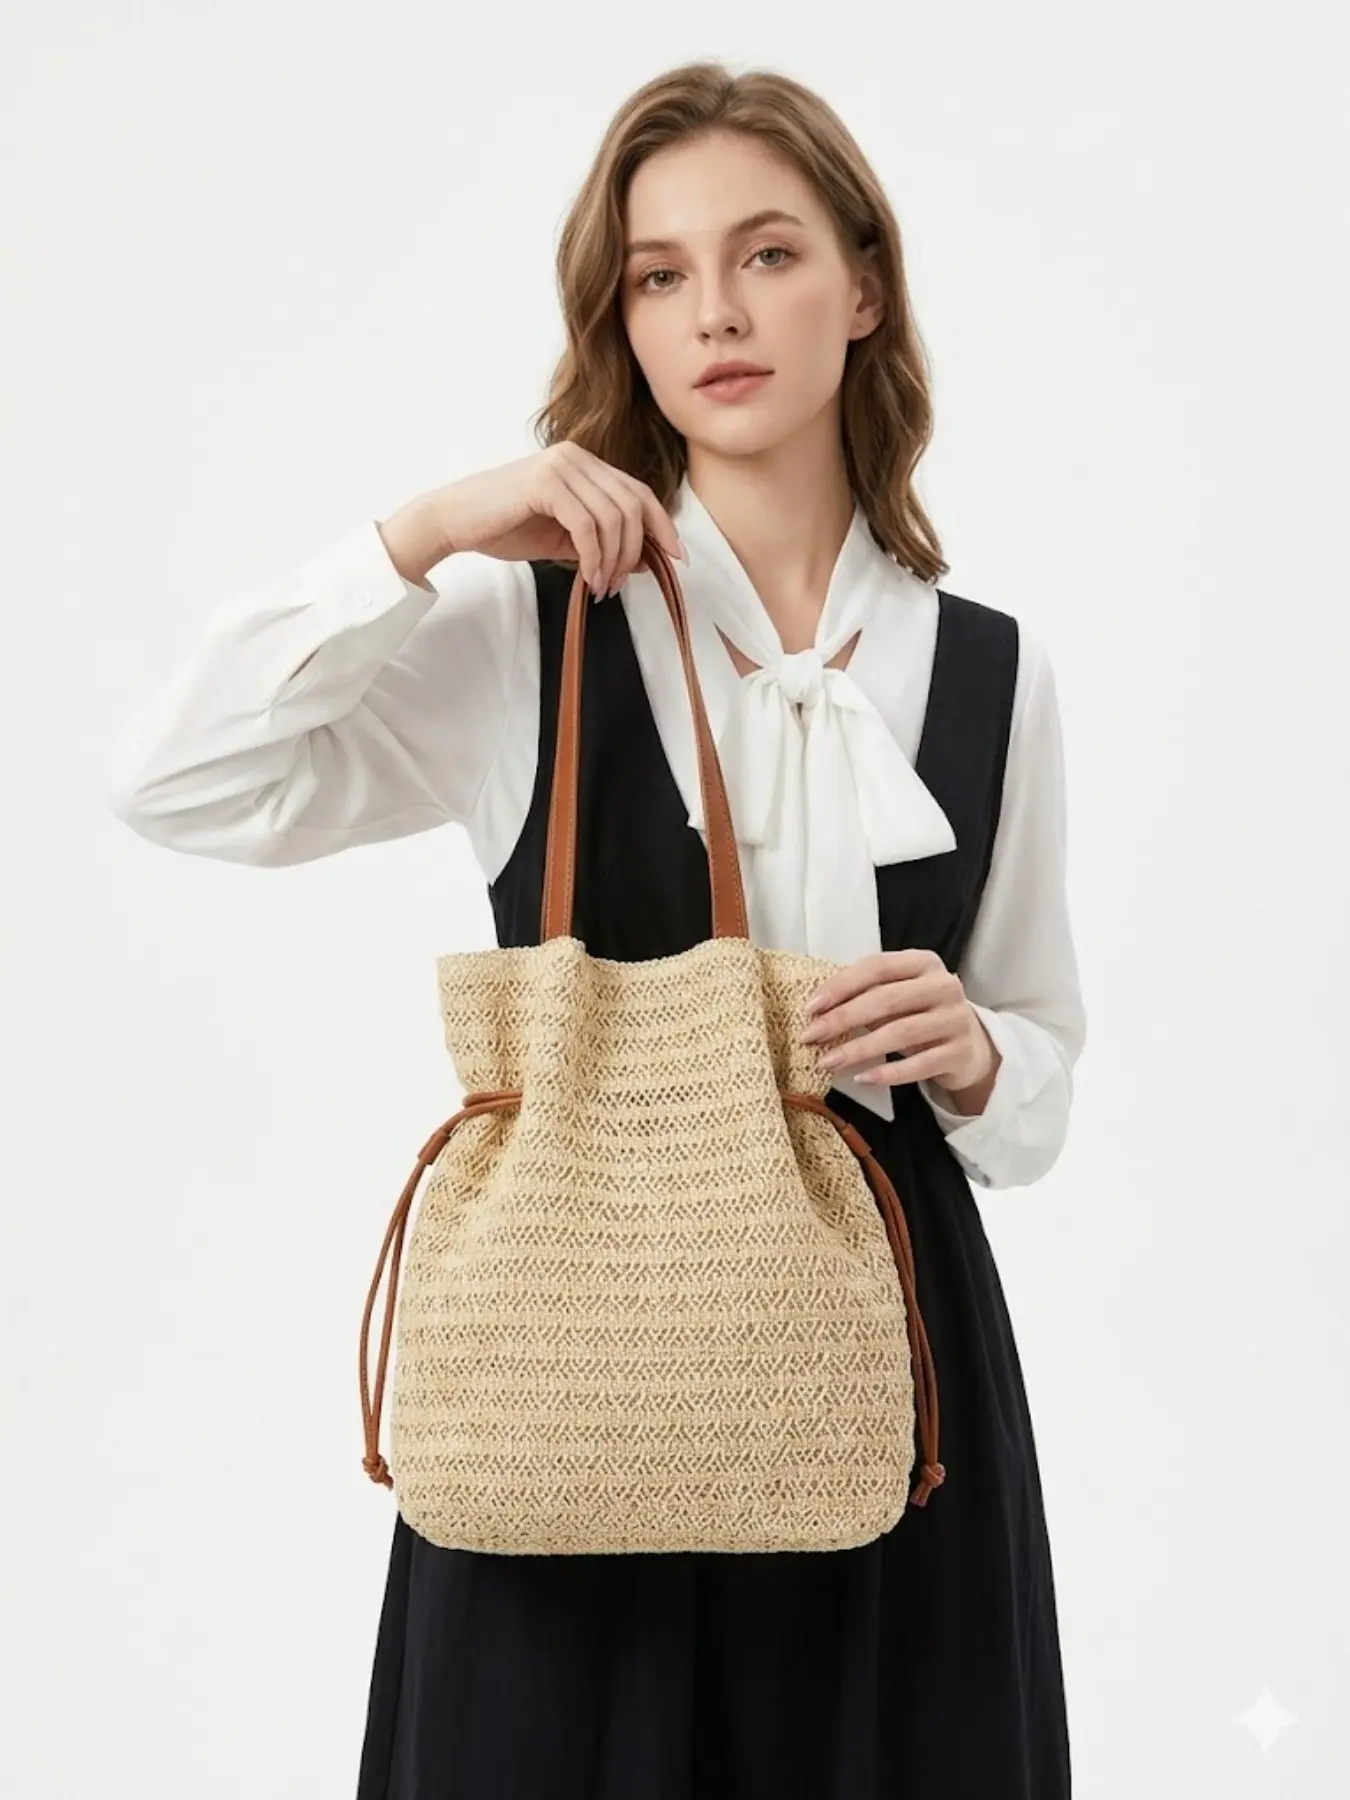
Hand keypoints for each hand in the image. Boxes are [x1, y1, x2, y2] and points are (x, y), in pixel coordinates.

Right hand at [429, 442, 686, 595]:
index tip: (675, 557)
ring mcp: (561, 465)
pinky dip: (595, 557)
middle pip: (632, 504)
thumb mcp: (563, 538)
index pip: (637, 491)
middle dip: (635, 550)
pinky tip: (589, 578)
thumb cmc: (504, 527)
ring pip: (613, 517)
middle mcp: (576, 457)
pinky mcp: (545, 482)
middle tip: (619, 583)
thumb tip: (641, 561)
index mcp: (584, 463)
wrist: (455, 521)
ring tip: (601, 586)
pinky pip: (587, 525)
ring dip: (613, 560)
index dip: (662, 524)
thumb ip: (600, 542)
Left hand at [799, 949, 999, 1097]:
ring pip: (900, 1033)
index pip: (877, 966)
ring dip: (859, 1049)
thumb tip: (817, 1010)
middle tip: (810, 1037)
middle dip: (843, 1019)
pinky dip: (888, 1073)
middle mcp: (944, 986)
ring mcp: (956, 1019)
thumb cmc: (921, 1015)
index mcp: (924, 962)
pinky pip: (919, 1065)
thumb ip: (866, 994)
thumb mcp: (899, 996)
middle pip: (886, 999)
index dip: (841, 985)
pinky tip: (862, 1078)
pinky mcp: (960, 1052)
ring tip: (827, 1062)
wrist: (970, 1047)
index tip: (811, 1007)